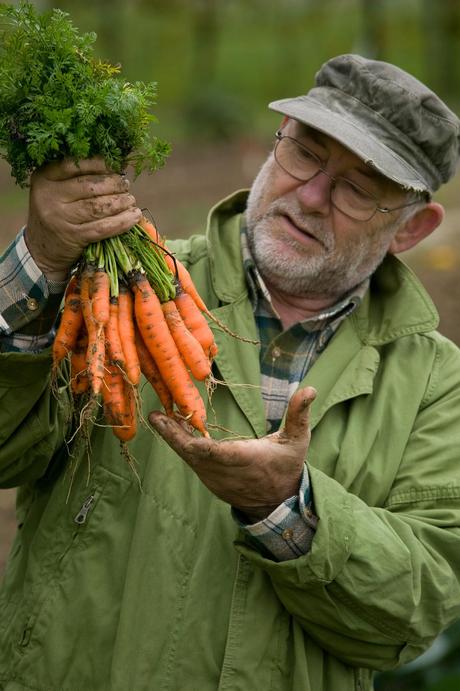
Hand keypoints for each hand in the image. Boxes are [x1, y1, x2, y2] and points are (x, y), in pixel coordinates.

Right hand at [25, 157, 141, 279]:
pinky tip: (133, 217)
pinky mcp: (74, 236)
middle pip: (90, 186)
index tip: (115, 165)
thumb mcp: (55, 190)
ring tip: (131, 201)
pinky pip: (103, 227)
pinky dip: (122, 222)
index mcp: (44, 178)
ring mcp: (61, 218)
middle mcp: (49, 196)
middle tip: (126, 186)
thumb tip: (115, 166)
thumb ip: (75, 177)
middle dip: (114, 184)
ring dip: (121, 203)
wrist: (41, 249)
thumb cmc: (56, 213)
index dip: (99, 164)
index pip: (74, 165)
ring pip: (98, 207)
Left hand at [149, 386, 316, 521]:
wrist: (278, 502)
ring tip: (158, 417)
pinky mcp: (209, 480)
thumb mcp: (298, 440)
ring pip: (188, 458)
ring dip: (172, 438)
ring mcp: (215, 480)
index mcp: (248, 460)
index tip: (185, 432)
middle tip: (156, 416)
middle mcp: (227, 473)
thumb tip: (310, 388)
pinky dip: (179, 445)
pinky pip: (191, 462)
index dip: (198, 445)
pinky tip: (168, 428)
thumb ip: (299, 414)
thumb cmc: (287, 466)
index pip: (219, 454)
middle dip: (174, 435)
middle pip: (194, 455)